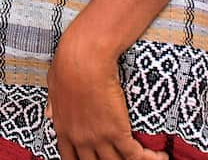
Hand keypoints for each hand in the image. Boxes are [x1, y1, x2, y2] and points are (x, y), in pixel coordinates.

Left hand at [46, 30, 166, 159]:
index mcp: (63, 129)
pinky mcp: (117, 131)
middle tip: (123, 159)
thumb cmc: (68, 65)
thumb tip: (48, 112)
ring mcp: (98, 138)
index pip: (70, 159)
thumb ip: (53, 105)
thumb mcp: (54, 87)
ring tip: (148, 159)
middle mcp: (80, 139)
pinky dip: (149, 158)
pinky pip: (134, 155)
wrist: (84, 58)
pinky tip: (159, 156)